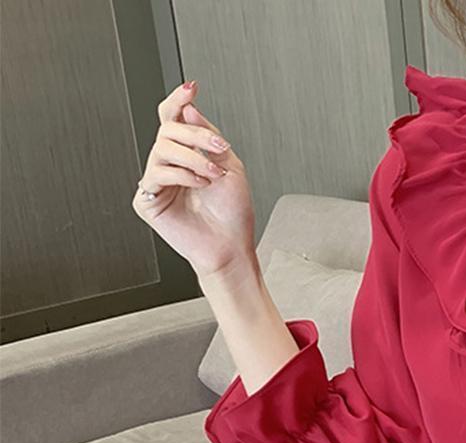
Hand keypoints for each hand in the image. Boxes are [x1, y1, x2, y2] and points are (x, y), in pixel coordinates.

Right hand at [132, 80, 254, 279]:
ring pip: (162, 148)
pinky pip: (156, 174)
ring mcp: (158, 182)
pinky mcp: (148, 200)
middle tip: (217, 148)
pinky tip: (198, 185)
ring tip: (212, 174)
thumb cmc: (233, 213)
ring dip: (193, 158)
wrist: (232, 246)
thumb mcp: (229, 165)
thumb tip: (188, 109)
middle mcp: (171, 165)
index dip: (178, 100)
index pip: (174, 119)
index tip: (191, 88)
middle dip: (195, 135)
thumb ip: (208, 136)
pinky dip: (181, 175)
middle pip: (167, 129)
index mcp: (188, 154)